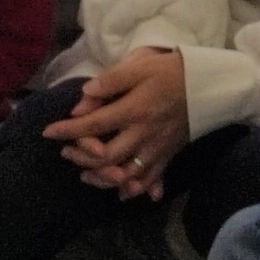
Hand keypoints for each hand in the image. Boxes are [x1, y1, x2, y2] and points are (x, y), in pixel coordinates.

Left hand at [50, 50, 193, 196]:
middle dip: (82, 157)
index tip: (48, 132)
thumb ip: (111, 81)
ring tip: (86, 175)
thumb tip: (83, 99)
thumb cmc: (171, 69)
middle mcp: (144, 133)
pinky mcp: (170, 153)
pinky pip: (153, 178)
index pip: (94, 124)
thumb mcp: (140, 65)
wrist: (211, 83)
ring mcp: (158, 147)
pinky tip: (125, 194)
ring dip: (104, 179)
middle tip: (66, 152)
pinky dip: (138, 190)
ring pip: (128, 174)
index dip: (68, 130)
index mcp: (134, 109)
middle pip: (108, 157)